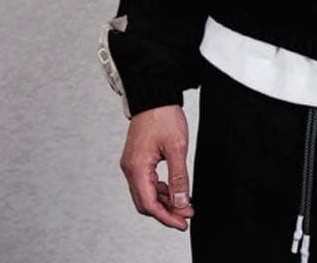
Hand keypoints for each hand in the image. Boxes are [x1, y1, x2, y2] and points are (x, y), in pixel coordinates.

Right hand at [119, 105, 194, 230]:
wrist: (154, 94)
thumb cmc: (163, 115)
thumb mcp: (176, 147)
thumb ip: (178, 177)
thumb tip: (181, 202)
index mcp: (137, 167)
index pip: (149, 204)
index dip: (166, 217)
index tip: (182, 222)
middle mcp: (130, 168)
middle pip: (145, 202)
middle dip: (166, 211)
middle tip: (186, 215)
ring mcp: (132, 164)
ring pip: (146, 193)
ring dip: (165, 201)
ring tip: (184, 203)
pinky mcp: (137, 159)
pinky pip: (147, 182)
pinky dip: (161, 189)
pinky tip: (174, 190)